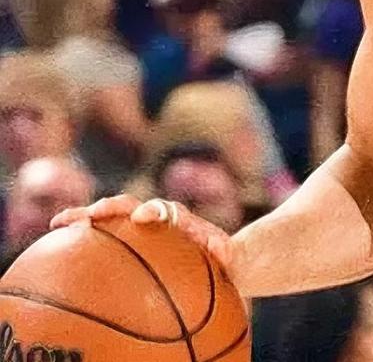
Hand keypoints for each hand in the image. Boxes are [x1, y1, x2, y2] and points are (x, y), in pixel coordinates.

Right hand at [49, 194, 241, 286]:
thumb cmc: (219, 255)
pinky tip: (56, 239)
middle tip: (92, 214)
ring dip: (85, 215)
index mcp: (178, 217)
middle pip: (130, 204)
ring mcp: (138, 225)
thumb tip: (223, 250)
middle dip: (111, 206)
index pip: (164, 209)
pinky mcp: (125, 237)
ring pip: (109, 215)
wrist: (214, 254)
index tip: (143, 217)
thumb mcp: (227, 254)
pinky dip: (80, 232)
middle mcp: (155, 215)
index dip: (153, 211)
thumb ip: (225, 250)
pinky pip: (99, 234)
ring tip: (59, 221)